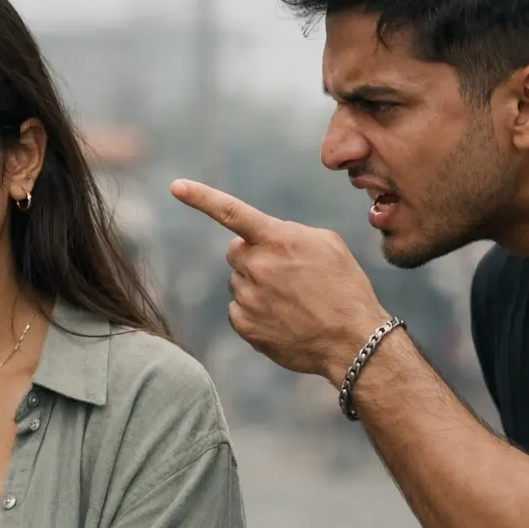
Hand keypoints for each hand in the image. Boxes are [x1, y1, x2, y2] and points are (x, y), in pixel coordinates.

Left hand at [171, 179, 391, 384]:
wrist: (352, 341)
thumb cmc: (345, 289)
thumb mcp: (328, 245)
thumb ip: (290, 234)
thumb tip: (268, 239)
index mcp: (278, 239)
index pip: (231, 212)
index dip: (200, 197)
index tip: (176, 186)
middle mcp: (257, 266)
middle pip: (235, 252)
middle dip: (251, 256)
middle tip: (282, 273)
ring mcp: (249, 298)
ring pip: (238, 282)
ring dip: (256, 286)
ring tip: (292, 301)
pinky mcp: (245, 326)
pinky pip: (237, 310)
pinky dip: (254, 312)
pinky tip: (282, 319)